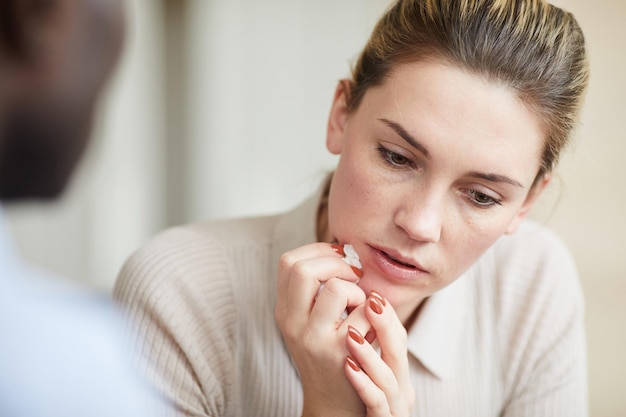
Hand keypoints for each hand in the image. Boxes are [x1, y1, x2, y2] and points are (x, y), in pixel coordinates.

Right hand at [275, 243, 370, 416]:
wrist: (333, 403)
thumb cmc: (329, 354)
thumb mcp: (310, 321)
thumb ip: (317, 289)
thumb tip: (341, 249)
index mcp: (284, 310)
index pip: (288, 261)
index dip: (317, 250)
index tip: (338, 257)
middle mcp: (292, 323)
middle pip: (304, 268)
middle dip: (337, 263)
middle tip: (353, 276)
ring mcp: (314, 339)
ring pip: (338, 288)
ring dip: (358, 288)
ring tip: (360, 304)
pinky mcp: (340, 352)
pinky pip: (365, 311)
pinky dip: (374, 309)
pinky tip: (372, 323)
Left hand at [344, 291, 414, 416]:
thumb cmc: (359, 399)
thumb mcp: (369, 367)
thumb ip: (367, 339)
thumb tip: (357, 297)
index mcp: (395, 372)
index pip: (398, 338)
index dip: (387, 315)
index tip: (370, 291)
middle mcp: (399, 388)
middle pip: (399, 354)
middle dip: (386, 325)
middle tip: (370, 300)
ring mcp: (392, 407)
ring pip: (389, 380)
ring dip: (372, 354)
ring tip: (351, 334)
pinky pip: (377, 405)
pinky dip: (365, 384)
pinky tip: (349, 367)